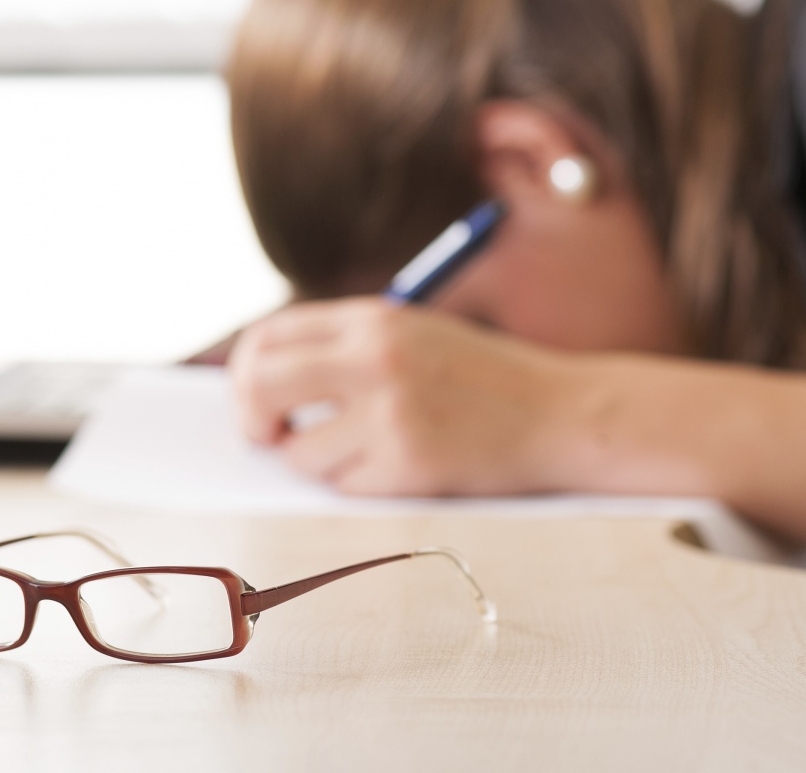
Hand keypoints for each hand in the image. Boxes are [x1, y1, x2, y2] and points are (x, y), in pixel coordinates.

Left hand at [228, 298, 583, 495]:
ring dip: (317, 461)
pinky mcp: (408, 463)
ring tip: (366, 450)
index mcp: (374, 318)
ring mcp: (391, 411)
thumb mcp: (414, 334)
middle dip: (250, 417)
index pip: (269, 335)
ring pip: (297, 451)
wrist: (559, 412)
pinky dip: (360, 484)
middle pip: (259, 382)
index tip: (256, 398)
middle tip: (266, 435)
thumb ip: (345, 347)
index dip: (246, 371)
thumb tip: (261, 384)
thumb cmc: (483, 376)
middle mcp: (376, 357)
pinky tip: (402, 465)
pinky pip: (343, 486)